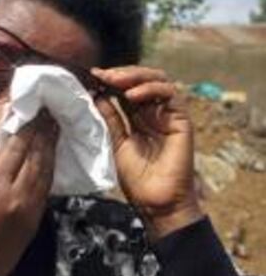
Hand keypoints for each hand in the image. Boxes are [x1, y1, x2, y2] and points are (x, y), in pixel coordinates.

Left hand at [91, 66, 202, 238]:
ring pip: (158, 81)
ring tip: (115, 80)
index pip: (125, 90)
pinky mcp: (182, 121)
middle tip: (103, 74)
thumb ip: (110, 118)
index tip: (92, 75)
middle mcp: (154, 114)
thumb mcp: (115, 143)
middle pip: (142, 81)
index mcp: (137, 119)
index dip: (111, 80)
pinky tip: (132, 95)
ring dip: (135, 76)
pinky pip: (171, 95)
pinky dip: (151, 89)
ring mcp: (169, 116)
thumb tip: (96, 94)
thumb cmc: (136, 179)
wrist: (155, 202)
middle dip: (122, 74)